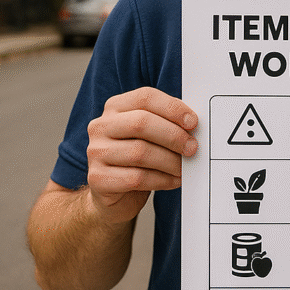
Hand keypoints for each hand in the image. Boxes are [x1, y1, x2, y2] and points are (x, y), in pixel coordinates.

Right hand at [85, 87, 198, 224]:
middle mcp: (101, 126)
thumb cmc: (137, 158)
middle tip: (192, 147)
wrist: (113, 193)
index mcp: (115, 107)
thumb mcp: (149, 134)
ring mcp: (96, 152)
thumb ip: (166, 122)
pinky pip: (136, 178)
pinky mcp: (97, 178)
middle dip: (173, 136)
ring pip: (140, 153)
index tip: (193, 122)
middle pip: (141, 123)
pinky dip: (162, 180)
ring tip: (184, 168)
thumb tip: (193, 123)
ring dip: (170, 161)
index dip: (172, 108)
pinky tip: (173, 180)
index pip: (145, 97)